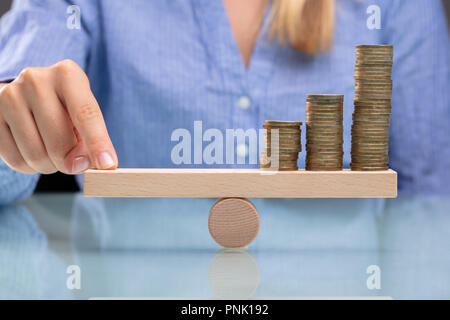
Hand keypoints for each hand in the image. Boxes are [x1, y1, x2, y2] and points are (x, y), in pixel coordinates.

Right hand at [0, 60, 117, 174]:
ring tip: (53, 152)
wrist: (28, 96)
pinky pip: (16, 160)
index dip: (98, 143)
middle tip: (74, 162)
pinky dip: (31, 167)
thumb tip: (87, 165)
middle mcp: (36, 80)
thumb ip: (91, 140)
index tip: (106, 165)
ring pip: (36, 155)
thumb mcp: (84, 115)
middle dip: (71, 162)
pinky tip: (34, 150)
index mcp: (67, 74)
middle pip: (59, 141)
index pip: (86, 114)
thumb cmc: (66, 108)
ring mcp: (9, 96)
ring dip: (50, 166)